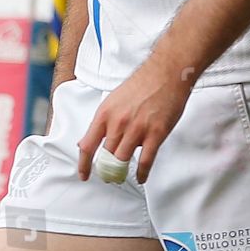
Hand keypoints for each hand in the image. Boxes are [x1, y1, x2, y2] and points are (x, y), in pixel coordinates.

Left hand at [78, 56, 194, 183]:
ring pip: (122, 160)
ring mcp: (137, 129)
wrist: (166, 74)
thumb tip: (91, 139)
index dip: (84, 164)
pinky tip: (141, 177)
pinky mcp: (156, 134)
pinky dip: (142, 172)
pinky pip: (145, 160)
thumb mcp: (113, 101)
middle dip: (106, 169)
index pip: (87, 146)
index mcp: (105, 114)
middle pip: (106, 156)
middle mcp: (118, 123)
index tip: (84, 174)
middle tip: (108, 175)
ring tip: (121, 176)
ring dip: (121, 172)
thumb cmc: (142, 84)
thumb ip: (103, 121)